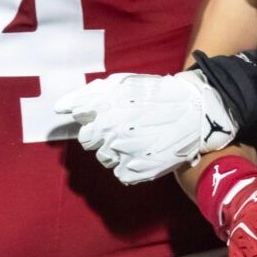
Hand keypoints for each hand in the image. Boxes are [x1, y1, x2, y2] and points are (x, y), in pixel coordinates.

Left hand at [55, 70, 237, 183]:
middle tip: (129, 126)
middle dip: (105, 135)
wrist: (196, 111)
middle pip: (91, 143)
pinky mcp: (135, 172)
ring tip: (141, 138)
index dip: (97, 121)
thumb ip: (87, 95)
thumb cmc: (156, 94)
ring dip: (118, 150)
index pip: (84, 127)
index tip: (115, 116)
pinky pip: (121, 173)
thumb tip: (60, 108)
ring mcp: (123, 154)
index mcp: (104, 112)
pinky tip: (146, 152)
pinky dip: (131, 165)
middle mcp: (110, 134)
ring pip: (105, 158)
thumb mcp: (121, 83)